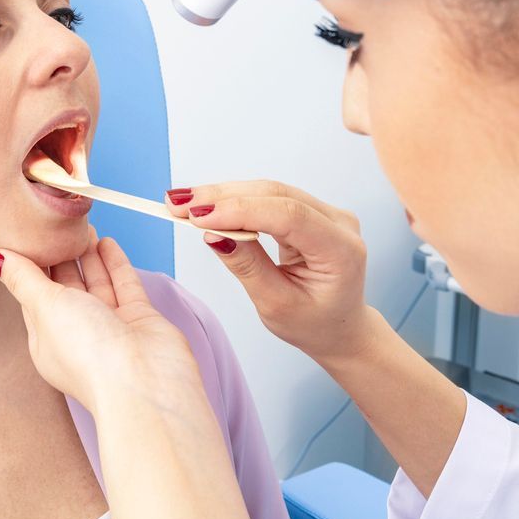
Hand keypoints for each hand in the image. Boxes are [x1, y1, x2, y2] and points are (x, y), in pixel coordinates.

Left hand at [0, 229, 201, 411]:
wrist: (143, 382)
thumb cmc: (89, 355)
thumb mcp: (44, 308)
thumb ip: (23, 279)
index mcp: (47, 340)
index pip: (34, 296)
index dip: (30, 266)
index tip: (26, 235)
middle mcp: (78, 334)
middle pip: (66, 287)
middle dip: (60, 257)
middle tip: (55, 225)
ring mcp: (110, 327)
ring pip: (96, 283)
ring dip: (88, 255)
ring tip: (81, 226)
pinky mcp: (138, 319)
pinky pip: (123, 284)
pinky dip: (114, 263)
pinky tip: (107, 241)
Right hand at [168, 181, 371, 364]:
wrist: (340, 327)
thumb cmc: (313, 324)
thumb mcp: (277, 305)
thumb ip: (248, 267)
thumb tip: (213, 234)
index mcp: (341, 249)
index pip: (288, 215)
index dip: (240, 211)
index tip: (197, 216)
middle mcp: (339, 222)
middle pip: (276, 195)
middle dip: (222, 197)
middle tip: (176, 204)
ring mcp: (326, 213)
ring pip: (269, 191)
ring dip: (223, 195)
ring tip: (182, 202)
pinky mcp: (310, 211)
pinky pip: (269, 198)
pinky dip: (235, 200)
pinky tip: (206, 204)